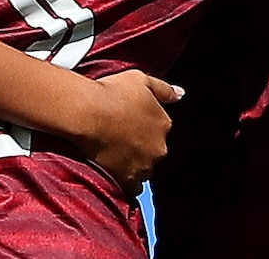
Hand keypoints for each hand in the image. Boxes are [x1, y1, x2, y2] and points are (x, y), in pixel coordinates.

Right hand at [75, 69, 181, 193]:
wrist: (88, 113)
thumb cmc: (112, 91)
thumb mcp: (141, 79)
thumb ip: (164, 89)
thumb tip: (181, 94)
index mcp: (164, 124)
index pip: (160, 129)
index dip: (144, 126)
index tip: (129, 122)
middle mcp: (159, 148)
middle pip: (154, 151)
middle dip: (142, 147)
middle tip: (120, 137)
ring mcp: (144, 165)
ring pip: (145, 169)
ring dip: (136, 164)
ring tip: (116, 154)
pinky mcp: (127, 179)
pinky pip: (133, 188)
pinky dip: (127, 181)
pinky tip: (116, 172)